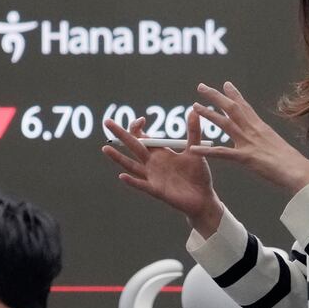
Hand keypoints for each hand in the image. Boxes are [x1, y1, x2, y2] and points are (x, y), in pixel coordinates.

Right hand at [103, 114, 222, 235]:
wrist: (203, 198)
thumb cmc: (199, 175)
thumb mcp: (196, 151)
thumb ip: (193, 132)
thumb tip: (193, 110)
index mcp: (160, 153)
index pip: (143, 138)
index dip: (138, 128)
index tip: (141, 120)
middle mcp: (153, 163)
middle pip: (133, 146)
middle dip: (121, 134)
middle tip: (107, 122)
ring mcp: (152, 177)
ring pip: (131, 165)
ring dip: (118, 157)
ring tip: (105, 148)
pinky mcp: (156, 190)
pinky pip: (142, 185)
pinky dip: (132, 181)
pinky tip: (122, 176)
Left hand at [190, 81, 308, 195]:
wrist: (299, 171)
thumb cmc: (292, 163)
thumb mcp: (278, 145)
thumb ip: (267, 139)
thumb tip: (265, 138)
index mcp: (261, 127)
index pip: (245, 106)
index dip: (234, 94)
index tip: (225, 84)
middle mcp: (254, 130)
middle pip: (232, 108)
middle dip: (215, 96)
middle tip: (201, 86)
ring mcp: (249, 143)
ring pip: (225, 123)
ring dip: (208, 114)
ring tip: (194, 106)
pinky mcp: (246, 157)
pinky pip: (222, 153)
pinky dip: (207, 152)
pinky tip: (194, 149)